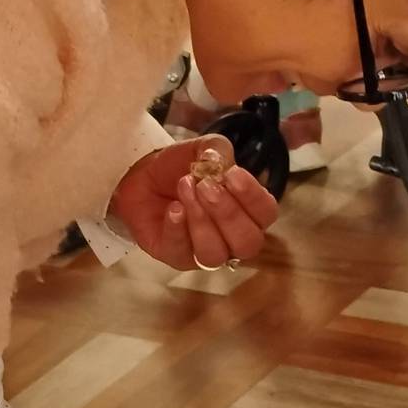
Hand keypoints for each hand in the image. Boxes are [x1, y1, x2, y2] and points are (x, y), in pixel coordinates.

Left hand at [109, 137, 279, 270]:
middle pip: (248, 242)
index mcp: (249, 211)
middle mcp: (233, 238)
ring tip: (184, 190)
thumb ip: (216, 150)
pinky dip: (178, 228)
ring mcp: (207, 252)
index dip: (252, 197)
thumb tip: (217, 160)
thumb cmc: (180, 168)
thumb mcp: (202, 149)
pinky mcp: (177, 258)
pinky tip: (173, 208)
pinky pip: (182, 253)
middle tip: (205, 185)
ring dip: (201, 220)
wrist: (141, 177)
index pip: (266, 214)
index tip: (232, 175)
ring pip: (216, 254)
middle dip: (227, 213)